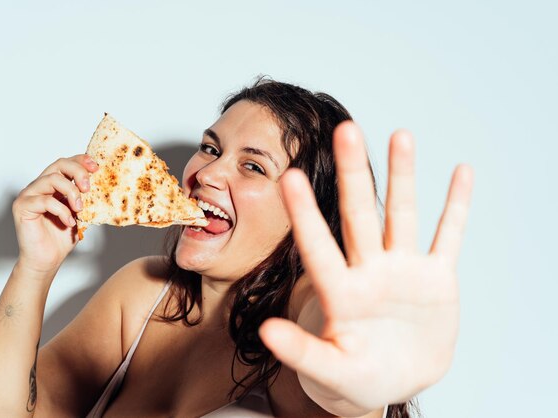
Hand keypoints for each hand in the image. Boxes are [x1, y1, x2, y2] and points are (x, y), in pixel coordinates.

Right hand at [12, 154, 97, 275]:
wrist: (47, 259)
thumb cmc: (61, 237)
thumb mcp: (80, 214)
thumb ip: (86, 198)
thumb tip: (104, 185)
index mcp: (53, 185)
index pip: (66, 163)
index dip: (81, 161)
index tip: (96, 168)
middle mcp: (40, 186)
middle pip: (59, 164)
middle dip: (78, 172)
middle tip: (88, 188)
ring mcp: (29, 195)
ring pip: (51, 179)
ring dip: (71, 192)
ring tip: (79, 209)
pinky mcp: (22, 206)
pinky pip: (45, 201)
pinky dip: (61, 210)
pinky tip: (69, 222)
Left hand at [259, 122, 473, 412]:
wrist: (392, 380)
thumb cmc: (354, 379)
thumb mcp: (330, 371)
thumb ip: (302, 352)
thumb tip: (265, 332)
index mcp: (341, 294)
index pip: (319, 247)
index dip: (306, 214)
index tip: (291, 176)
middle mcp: (369, 272)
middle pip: (359, 216)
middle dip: (354, 174)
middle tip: (345, 129)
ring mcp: (403, 272)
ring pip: (401, 215)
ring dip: (403, 177)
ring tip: (400, 136)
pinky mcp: (435, 279)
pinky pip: (447, 237)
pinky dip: (456, 208)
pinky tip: (461, 173)